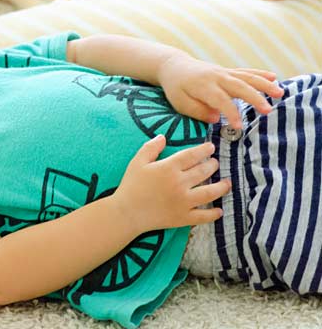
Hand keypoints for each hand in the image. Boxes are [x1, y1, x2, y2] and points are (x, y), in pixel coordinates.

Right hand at [113, 137, 228, 230]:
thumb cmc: (131, 185)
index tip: (211, 147)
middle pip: (203, 172)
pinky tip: (219, 210)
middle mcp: (180, 183)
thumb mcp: (137, 162)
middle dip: (212, 165)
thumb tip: (163, 136)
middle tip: (216, 162)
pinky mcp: (184, 218)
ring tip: (227, 183)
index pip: (192, 155)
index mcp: (168, 168)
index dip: (203, 150)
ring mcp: (184, 202)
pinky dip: (213, 214)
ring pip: (209, 192)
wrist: (127, 213)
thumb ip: (151, 147)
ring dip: (221, 187)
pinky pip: (203, 216)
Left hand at [157, 53, 283, 127]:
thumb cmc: (176, 87)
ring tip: (279, 93)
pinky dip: (260, 74)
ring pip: (246, 77)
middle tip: (268, 110)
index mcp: (203, 86)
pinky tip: (274, 77)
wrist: (174, 65)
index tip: (239, 126)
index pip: (220, 100)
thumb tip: (216, 118)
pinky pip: (245, 72)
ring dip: (264, 84)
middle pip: (238, 86)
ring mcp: (223, 72)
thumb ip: (197, 110)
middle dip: (254, 98)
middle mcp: (216, 76)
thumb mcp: (179, 102)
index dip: (230, 112)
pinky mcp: (227, 71)